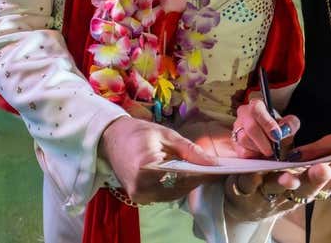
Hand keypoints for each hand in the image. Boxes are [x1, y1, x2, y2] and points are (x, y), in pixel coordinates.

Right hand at [99, 116, 217, 203]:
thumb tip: (213, 163)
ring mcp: (139, 195)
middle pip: (179, 188)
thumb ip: (190, 150)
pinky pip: (164, 195)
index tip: (219, 171)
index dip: (202, 174)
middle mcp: (142, 187)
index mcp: (146, 168)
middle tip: (214, 171)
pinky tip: (185, 177)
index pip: (182, 176)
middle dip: (197, 179)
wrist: (110, 138)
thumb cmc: (138, 132)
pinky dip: (176, 187)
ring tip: (202, 172)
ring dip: (188, 184)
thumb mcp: (166, 135)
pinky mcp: (139, 198)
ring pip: (173, 194)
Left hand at [224, 157, 330, 220]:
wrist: (246, 205)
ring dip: (285, 182)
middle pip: (306, 189)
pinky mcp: (244, 191)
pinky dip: (251, 180)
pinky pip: (247, 185)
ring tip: (289, 176)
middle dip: (316, 179)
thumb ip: (321, 153)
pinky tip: (255, 173)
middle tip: (325, 169)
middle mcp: (291, 194)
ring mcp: (268, 194)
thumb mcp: (303, 167)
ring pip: (278, 189)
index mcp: (309, 187)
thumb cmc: (281, 182)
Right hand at [232, 99, 299, 157]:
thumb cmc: (278, 130)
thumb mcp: (288, 125)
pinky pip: (242, 151)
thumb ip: (291, 124)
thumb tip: (286, 128)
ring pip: (244, 140)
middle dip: (263, 141)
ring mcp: (237, 129)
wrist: (272, 140)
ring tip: (268, 150)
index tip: (277, 136)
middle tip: (272, 150)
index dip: (267, 123)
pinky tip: (260, 153)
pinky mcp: (235, 144)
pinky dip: (253, 155)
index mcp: (256, 106)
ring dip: (258, 148)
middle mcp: (244, 115)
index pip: (257, 109)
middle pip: (250, 127)